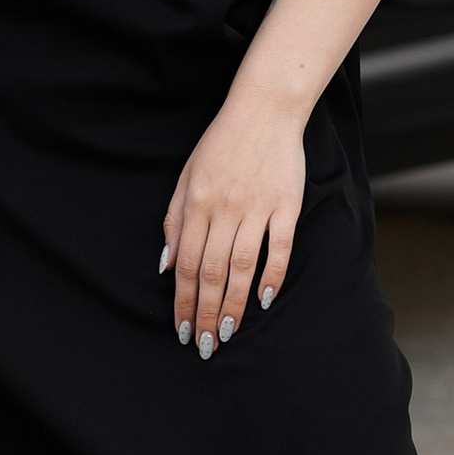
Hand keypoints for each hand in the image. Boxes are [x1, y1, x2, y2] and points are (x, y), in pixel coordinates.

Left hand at [162, 90, 306, 358]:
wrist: (264, 110)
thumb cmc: (221, 143)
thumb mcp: (187, 175)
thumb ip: (175, 219)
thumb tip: (167, 264)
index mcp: (197, 204)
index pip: (188, 263)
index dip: (184, 300)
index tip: (183, 328)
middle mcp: (225, 209)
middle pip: (213, 272)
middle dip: (207, 313)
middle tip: (205, 344)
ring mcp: (258, 208)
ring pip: (243, 266)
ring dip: (234, 304)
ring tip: (228, 332)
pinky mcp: (287, 205)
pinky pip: (280, 247)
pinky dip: (272, 274)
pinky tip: (264, 299)